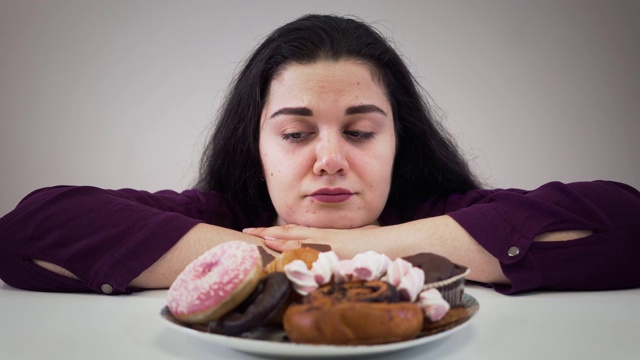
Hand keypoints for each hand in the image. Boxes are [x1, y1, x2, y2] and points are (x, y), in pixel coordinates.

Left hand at [242, 224, 379, 258]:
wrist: (391, 243)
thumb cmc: (376, 245)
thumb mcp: (354, 244)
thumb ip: (341, 248)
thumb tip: (337, 251)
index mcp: (326, 236)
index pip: (297, 232)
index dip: (278, 232)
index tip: (262, 232)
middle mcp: (323, 238)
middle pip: (290, 232)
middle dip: (268, 232)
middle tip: (247, 231)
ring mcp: (327, 244)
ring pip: (295, 239)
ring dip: (275, 238)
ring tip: (256, 236)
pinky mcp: (332, 251)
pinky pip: (307, 250)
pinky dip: (291, 249)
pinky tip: (278, 248)